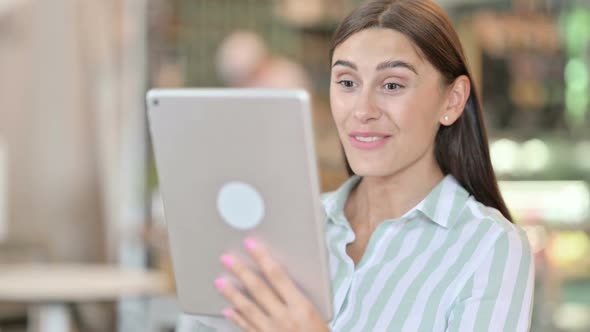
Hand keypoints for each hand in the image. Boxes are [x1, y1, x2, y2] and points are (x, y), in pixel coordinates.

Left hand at [214, 237, 330, 331]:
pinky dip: (237, 319)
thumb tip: (278, 277)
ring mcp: (272, 331)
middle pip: (259, 290)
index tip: (251, 244)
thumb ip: (297, 296)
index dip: (262, 258)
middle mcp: (284, 318)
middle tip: (226, 258)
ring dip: (232, 294)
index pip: (278, 276)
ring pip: (248, 309)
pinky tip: (228, 310)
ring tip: (219, 281)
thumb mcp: (317, 313)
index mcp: (301, 306)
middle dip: (241, 272)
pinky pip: (247, 328)